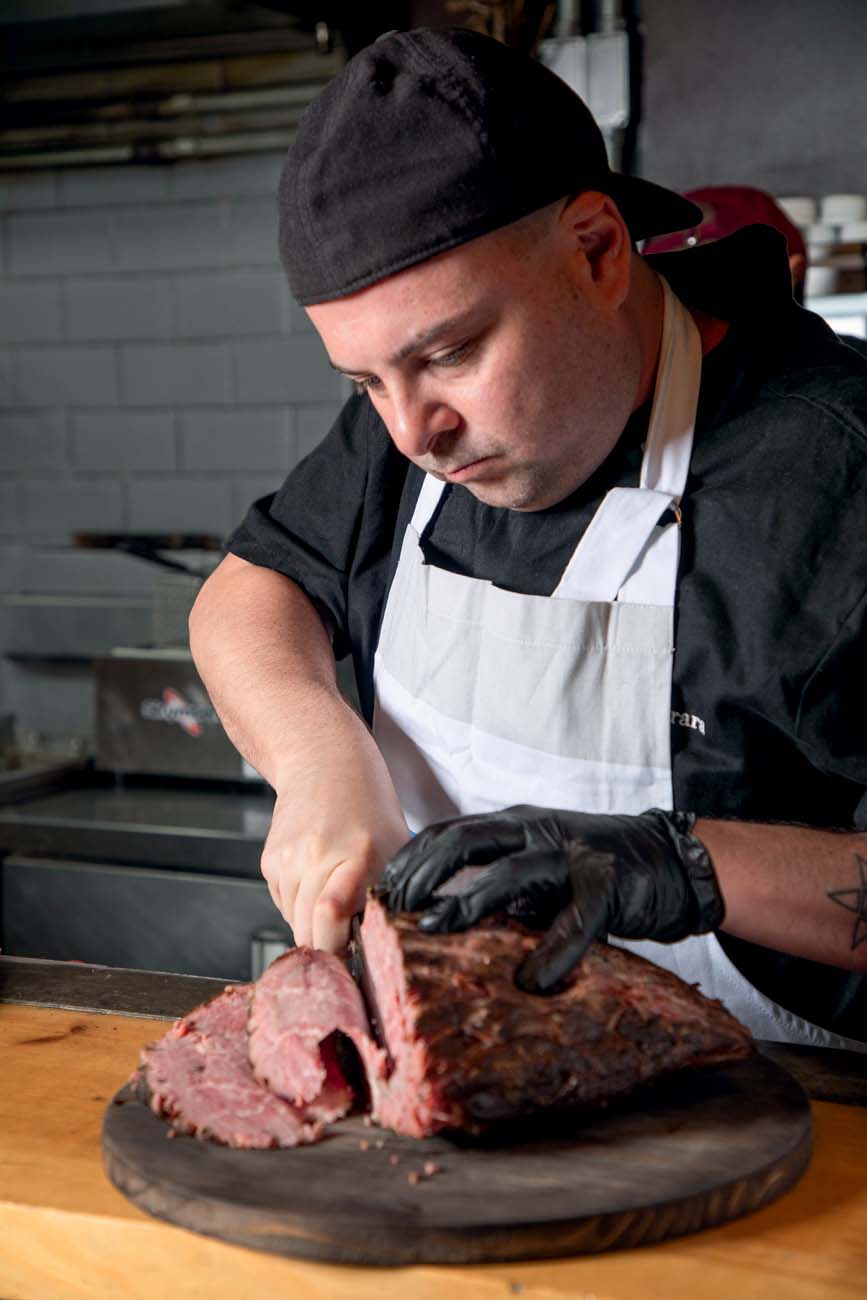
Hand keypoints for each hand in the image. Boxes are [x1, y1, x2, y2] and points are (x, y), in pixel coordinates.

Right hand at [262, 750, 408, 952]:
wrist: (325, 762)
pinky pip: (283, 904)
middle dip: (329, 944)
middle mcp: (316, 857)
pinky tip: (315, 876)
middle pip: (309, 931)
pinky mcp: (270, 860)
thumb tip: (385, 944)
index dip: (337, 947)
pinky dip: (299, 903)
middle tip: (349, 934)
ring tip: (334, 889)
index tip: (352, 957)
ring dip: (313, 922)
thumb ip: (391, 894)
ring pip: (295, 922)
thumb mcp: (396, 847)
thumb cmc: (368, 804)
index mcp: (356, 855)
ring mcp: (288, 859)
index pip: (331, 913)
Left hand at [376, 805, 723, 992]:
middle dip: (424, 871)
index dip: (411, 858)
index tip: (380, 889)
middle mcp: (538, 831)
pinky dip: (552, 951)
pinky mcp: (610, 885)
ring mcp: (574, 855)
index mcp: (517, 826)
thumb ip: (499, 886)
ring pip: (512, 871)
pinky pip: (577, 920)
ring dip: (469, 900)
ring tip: (435, 928)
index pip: (449, 831)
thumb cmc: (595, 871)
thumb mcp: (539, 868)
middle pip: (467, 839)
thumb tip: (441, 922)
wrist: (673, 860)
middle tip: (391, 908)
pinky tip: (531, 981)